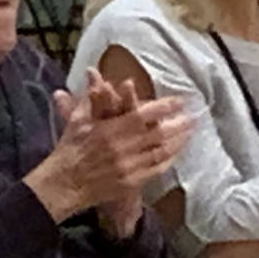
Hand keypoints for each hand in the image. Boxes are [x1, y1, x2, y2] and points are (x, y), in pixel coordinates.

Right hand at [24, 79, 192, 222]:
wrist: (64, 184)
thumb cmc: (69, 149)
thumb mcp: (77, 120)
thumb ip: (91, 97)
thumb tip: (93, 73)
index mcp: (109, 130)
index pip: (141, 115)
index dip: (163, 108)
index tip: (179, 101)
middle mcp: (121, 148)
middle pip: (158, 134)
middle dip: (179, 125)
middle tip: (195, 117)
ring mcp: (128, 167)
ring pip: (161, 152)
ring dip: (178, 141)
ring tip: (190, 132)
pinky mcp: (130, 182)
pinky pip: (156, 169)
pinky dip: (169, 159)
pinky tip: (176, 152)